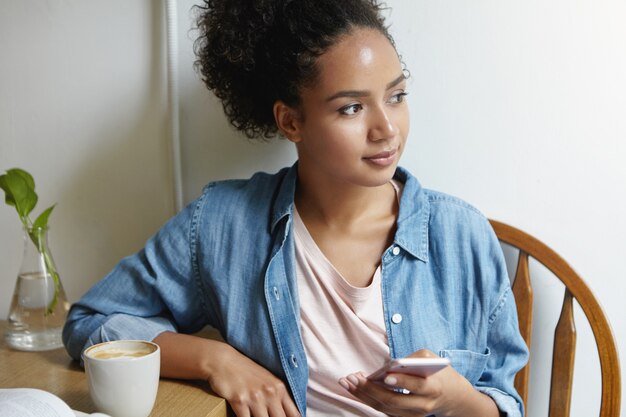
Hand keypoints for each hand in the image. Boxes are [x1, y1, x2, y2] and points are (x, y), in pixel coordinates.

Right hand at [207, 344, 300, 416]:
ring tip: (255, 416)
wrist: (223, 361)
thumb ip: (277, 397)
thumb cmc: (245, 372)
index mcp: (279, 388)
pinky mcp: (240, 401)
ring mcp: (255, 397)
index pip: (294, 414)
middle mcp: (270, 392)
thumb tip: (286, 414)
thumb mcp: (267, 381)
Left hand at [338, 349, 498, 416]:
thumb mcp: (430, 358)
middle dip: (371, 390)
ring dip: (363, 395)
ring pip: (384, 408)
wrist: (451, 397)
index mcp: (433, 387)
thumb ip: (412, 359)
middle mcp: (423, 405)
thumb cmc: (438, 372)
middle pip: (394, 401)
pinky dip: (367, 399)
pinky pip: (383, 409)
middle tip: (354, 378)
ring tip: (347, 381)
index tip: (386, 375)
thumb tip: (389, 365)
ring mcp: (413, 415)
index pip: (417, 386)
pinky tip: (354, 388)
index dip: (401, 381)